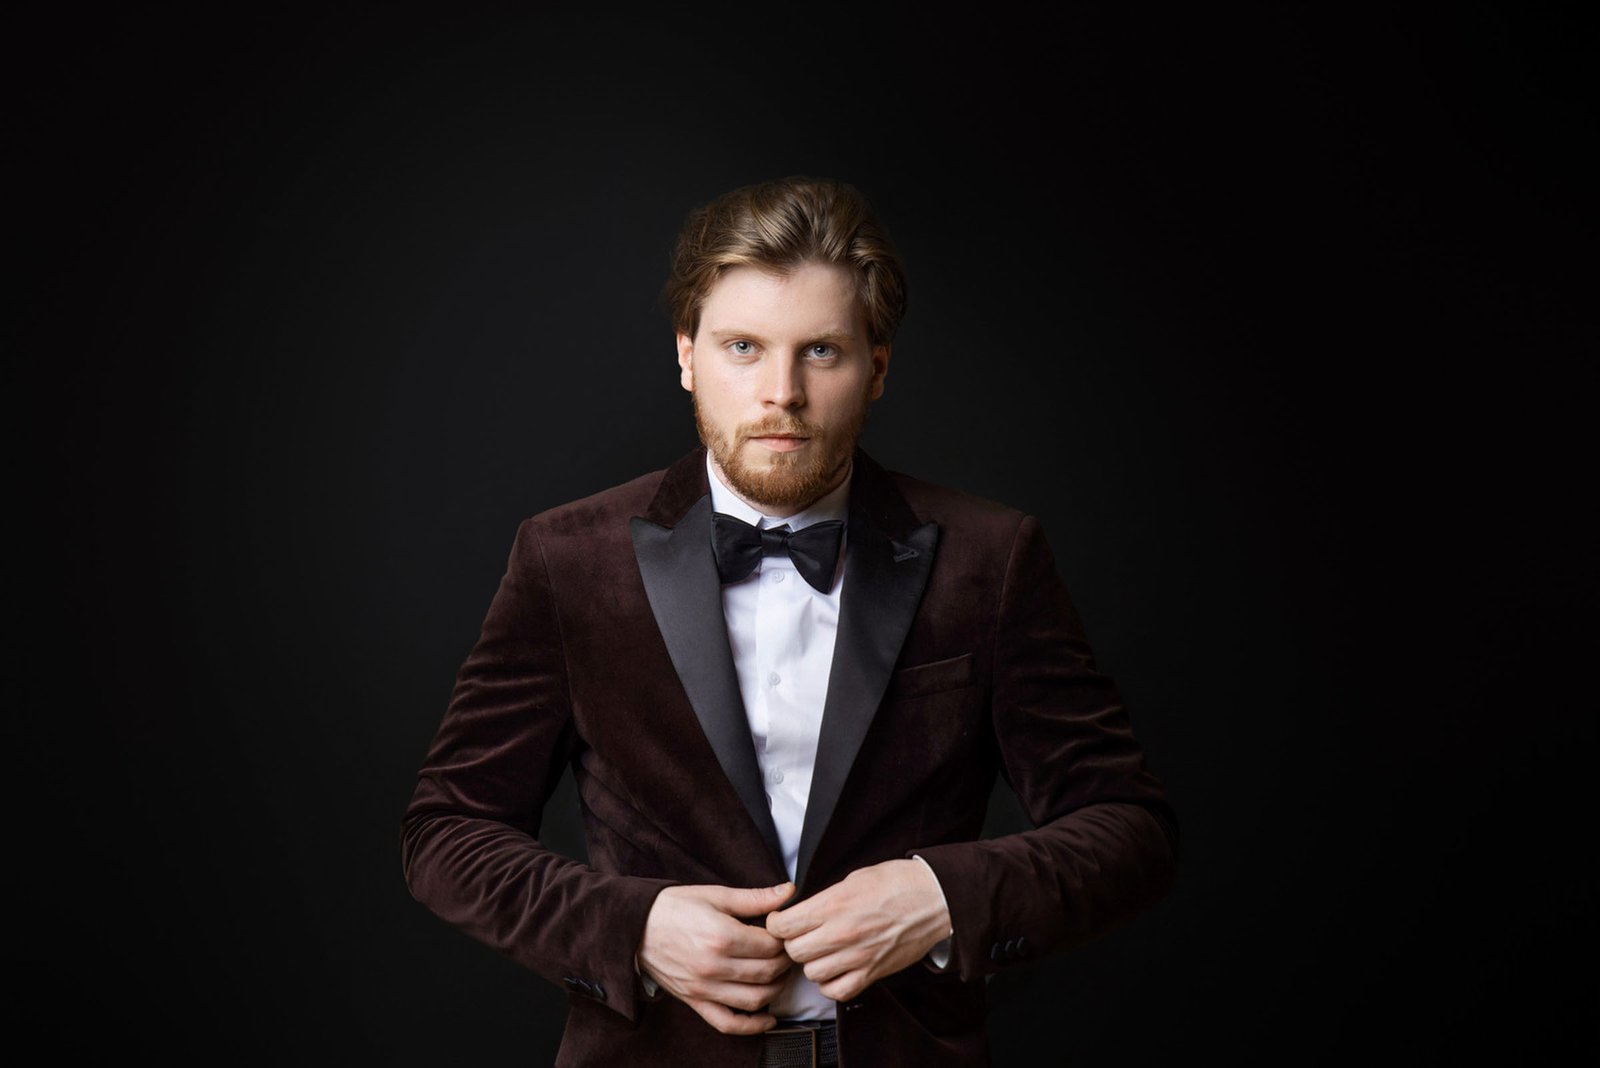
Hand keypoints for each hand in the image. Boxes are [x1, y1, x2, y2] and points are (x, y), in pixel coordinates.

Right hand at [637, 881, 795, 1034]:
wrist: (635, 926)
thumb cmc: (674, 907)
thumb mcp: (715, 895)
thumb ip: (754, 898)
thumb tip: (788, 892)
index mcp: (721, 936)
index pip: (770, 946)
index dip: (784, 939)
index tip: (785, 933)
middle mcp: (713, 966)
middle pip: (767, 973)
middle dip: (784, 963)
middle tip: (787, 952)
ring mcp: (703, 988)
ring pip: (754, 1000)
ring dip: (775, 990)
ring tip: (779, 975)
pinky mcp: (694, 1001)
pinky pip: (727, 1023)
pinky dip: (751, 1026)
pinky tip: (767, 1018)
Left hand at [765, 859, 951, 1001]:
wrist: (935, 899)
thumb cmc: (896, 883)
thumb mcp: (853, 878)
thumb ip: (825, 898)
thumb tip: (802, 911)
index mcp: (833, 905)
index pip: (783, 926)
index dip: (777, 923)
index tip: (782, 921)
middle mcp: (842, 933)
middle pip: (794, 951)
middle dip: (793, 943)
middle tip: (803, 935)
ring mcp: (858, 956)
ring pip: (812, 973)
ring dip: (813, 963)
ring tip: (822, 951)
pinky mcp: (873, 973)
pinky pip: (837, 991)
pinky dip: (831, 983)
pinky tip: (836, 969)